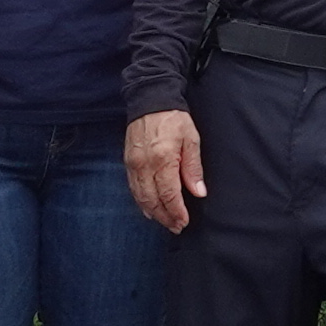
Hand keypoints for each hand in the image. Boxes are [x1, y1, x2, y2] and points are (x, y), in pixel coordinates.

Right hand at [123, 110, 205, 233]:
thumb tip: (198, 192)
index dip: (177, 212)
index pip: (169, 195)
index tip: (184, 222)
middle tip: (176, 227)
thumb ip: (193, 168)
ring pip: (140, 198)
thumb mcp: (191, 139)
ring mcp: (133, 165)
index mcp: (163, 159)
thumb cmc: (174, 118)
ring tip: (165, 221)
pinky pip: (133, 188)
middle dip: (165, 217)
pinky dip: (141, 202)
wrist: (150, 99)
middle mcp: (144, 165)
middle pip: (152, 201)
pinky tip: (149, 209)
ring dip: (153, 213)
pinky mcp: (127, 162)